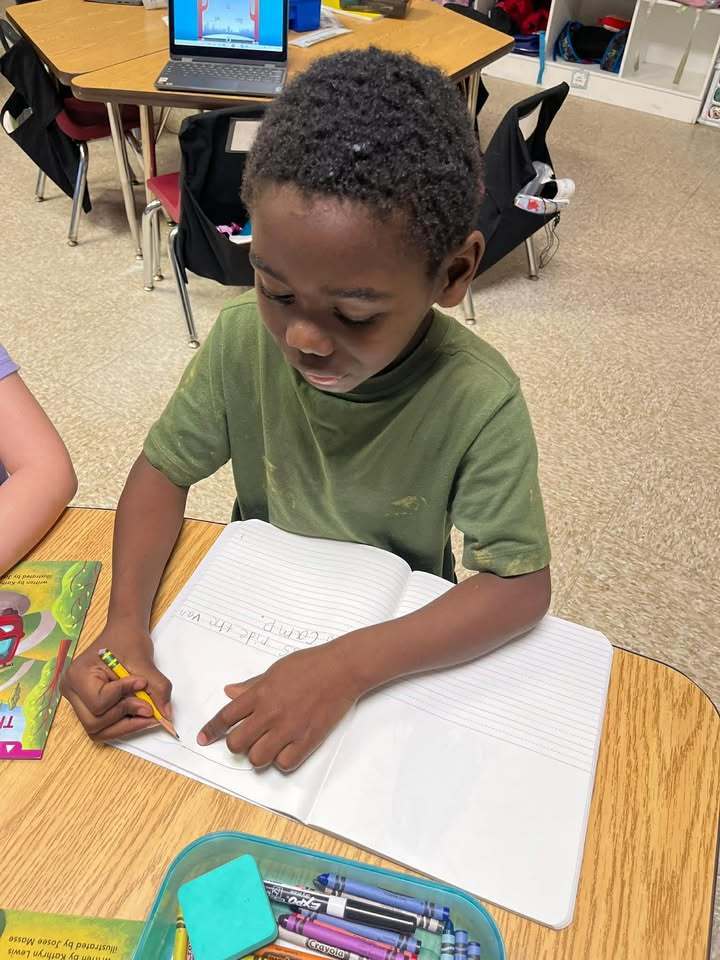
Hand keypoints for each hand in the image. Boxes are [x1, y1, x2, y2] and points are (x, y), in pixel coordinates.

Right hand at [62, 619, 171, 741]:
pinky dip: (123, 724)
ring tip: (146, 711)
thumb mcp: (144, 662)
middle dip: (125, 718)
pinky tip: (138, 714)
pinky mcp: (87, 707)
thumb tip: (165, 714)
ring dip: (125, 725)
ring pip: (98, 730)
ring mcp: (77, 701)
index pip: (99, 702)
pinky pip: (103, 726)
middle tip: (149, 708)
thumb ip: (157, 688)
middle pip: (95, 723)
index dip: (124, 697)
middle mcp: (71, 691)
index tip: (142, 682)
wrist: (124, 631)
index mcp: (77, 675)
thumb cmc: (128, 640)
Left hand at [197, 643, 359, 771]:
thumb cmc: (311, 664)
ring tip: (269, 745)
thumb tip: (230, 692)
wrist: (342, 669)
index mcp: (260, 693)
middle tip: (247, 739)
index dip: (212, 730)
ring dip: (259, 754)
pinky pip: (284, 763)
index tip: (204, 739)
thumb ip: (252, 685)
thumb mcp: (276, 669)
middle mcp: (271, 713)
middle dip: (237, 744)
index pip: (226, 716)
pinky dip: (282, 760)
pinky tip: (287, 749)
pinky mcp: (307, 739)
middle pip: (237, 743)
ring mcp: (289, 728)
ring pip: (257, 758)